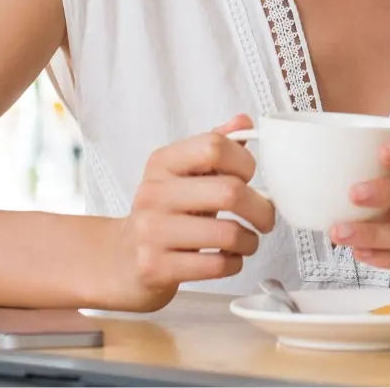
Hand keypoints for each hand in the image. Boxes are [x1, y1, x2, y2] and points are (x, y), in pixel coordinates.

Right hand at [99, 114, 275, 311]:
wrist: (123, 261)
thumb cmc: (166, 214)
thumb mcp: (184, 175)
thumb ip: (214, 147)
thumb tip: (243, 121)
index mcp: (163, 162)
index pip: (214, 146)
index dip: (245, 162)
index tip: (250, 178)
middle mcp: (153, 193)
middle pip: (229, 192)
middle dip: (261, 209)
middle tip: (266, 218)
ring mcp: (151, 231)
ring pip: (227, 233)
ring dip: (250, 241)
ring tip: (247, 241)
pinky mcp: (155, 267)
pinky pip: (215, 265)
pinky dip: (234, 263)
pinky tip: (228, 258)